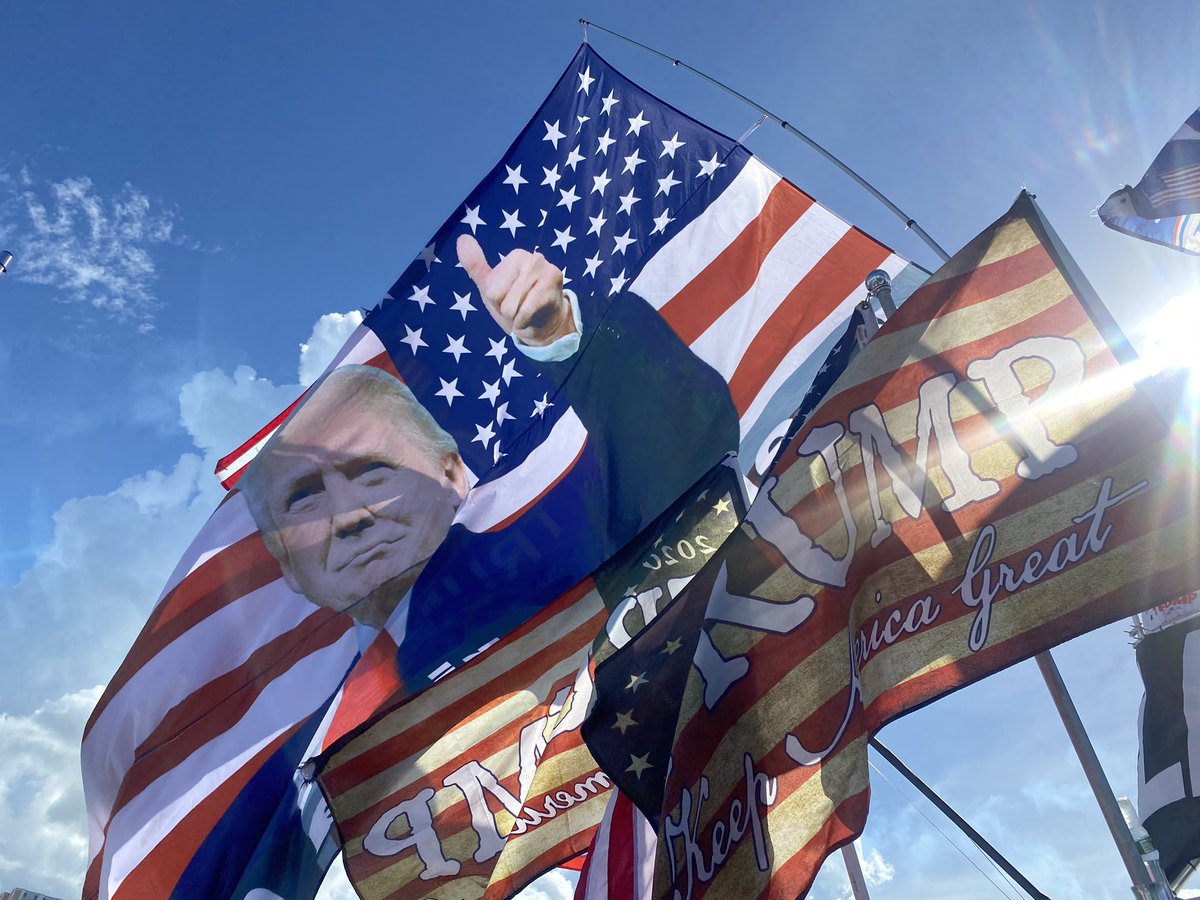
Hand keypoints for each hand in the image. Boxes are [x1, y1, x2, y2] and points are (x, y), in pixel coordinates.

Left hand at [457, 234, 575, 346]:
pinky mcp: (553, 284)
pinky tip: (534, 318)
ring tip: (527, 312)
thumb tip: (462, 239)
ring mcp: (545, 269)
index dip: (497, 302)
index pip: (492, 290)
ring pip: (512, 305)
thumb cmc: (517, 306)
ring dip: (517, 317)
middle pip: (500, 296)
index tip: (510, 301)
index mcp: (516, 256)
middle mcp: (532, 257)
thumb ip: (475, 265)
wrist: (546, 325)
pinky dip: (525, 322)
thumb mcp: (492, 289)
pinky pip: (525, 311)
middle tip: (520, 308)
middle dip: (507, 310)